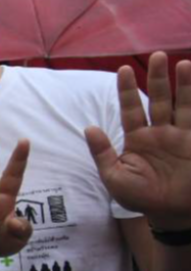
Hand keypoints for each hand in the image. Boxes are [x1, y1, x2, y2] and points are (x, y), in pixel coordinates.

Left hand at [85, 52, 190, 229]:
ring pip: (181, 104)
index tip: (123, 70)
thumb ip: (102, 153)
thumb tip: (89, 127)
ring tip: (181, 63)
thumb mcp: (115, 178)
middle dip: (157, 78)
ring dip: (183, 84)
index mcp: (137, 139)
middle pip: (158, 99)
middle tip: (157, 55)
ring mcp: (180, 136)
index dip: (127, 90)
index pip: (130, 109)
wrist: (171, 214)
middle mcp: (159, 133)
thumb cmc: (141, 199)